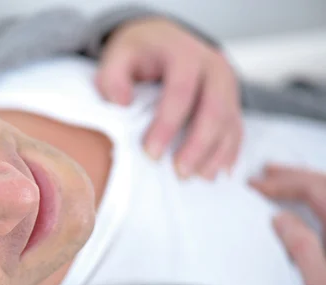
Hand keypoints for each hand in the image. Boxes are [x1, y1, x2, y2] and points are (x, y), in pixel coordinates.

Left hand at [96, 18, 242, 179]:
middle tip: (180, 173)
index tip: (150, 153)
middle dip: (198, 145)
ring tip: (197, 178)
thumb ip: (112, 76)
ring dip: (216, 154)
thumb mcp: (118, 56)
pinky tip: (216, 173)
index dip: (167, 125)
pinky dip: (228, 153)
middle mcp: (213, 67)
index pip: (180, 92)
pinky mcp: (232, 100)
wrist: (163, 40)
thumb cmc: (139, 54)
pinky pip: (236, 128)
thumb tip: (121, 102)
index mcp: (185, 54)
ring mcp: (227, 84)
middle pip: (214, 109)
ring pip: (230, 122)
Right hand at [251, 164, 325, 284]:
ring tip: (278, 179)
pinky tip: (300, 205)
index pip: (319, 191)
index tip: (255, 185)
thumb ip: (304, 251)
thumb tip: (280, 218)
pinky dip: (315, 200)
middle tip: (263, 172)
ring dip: (306, 184)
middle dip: (295, 176)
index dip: (286, 182)